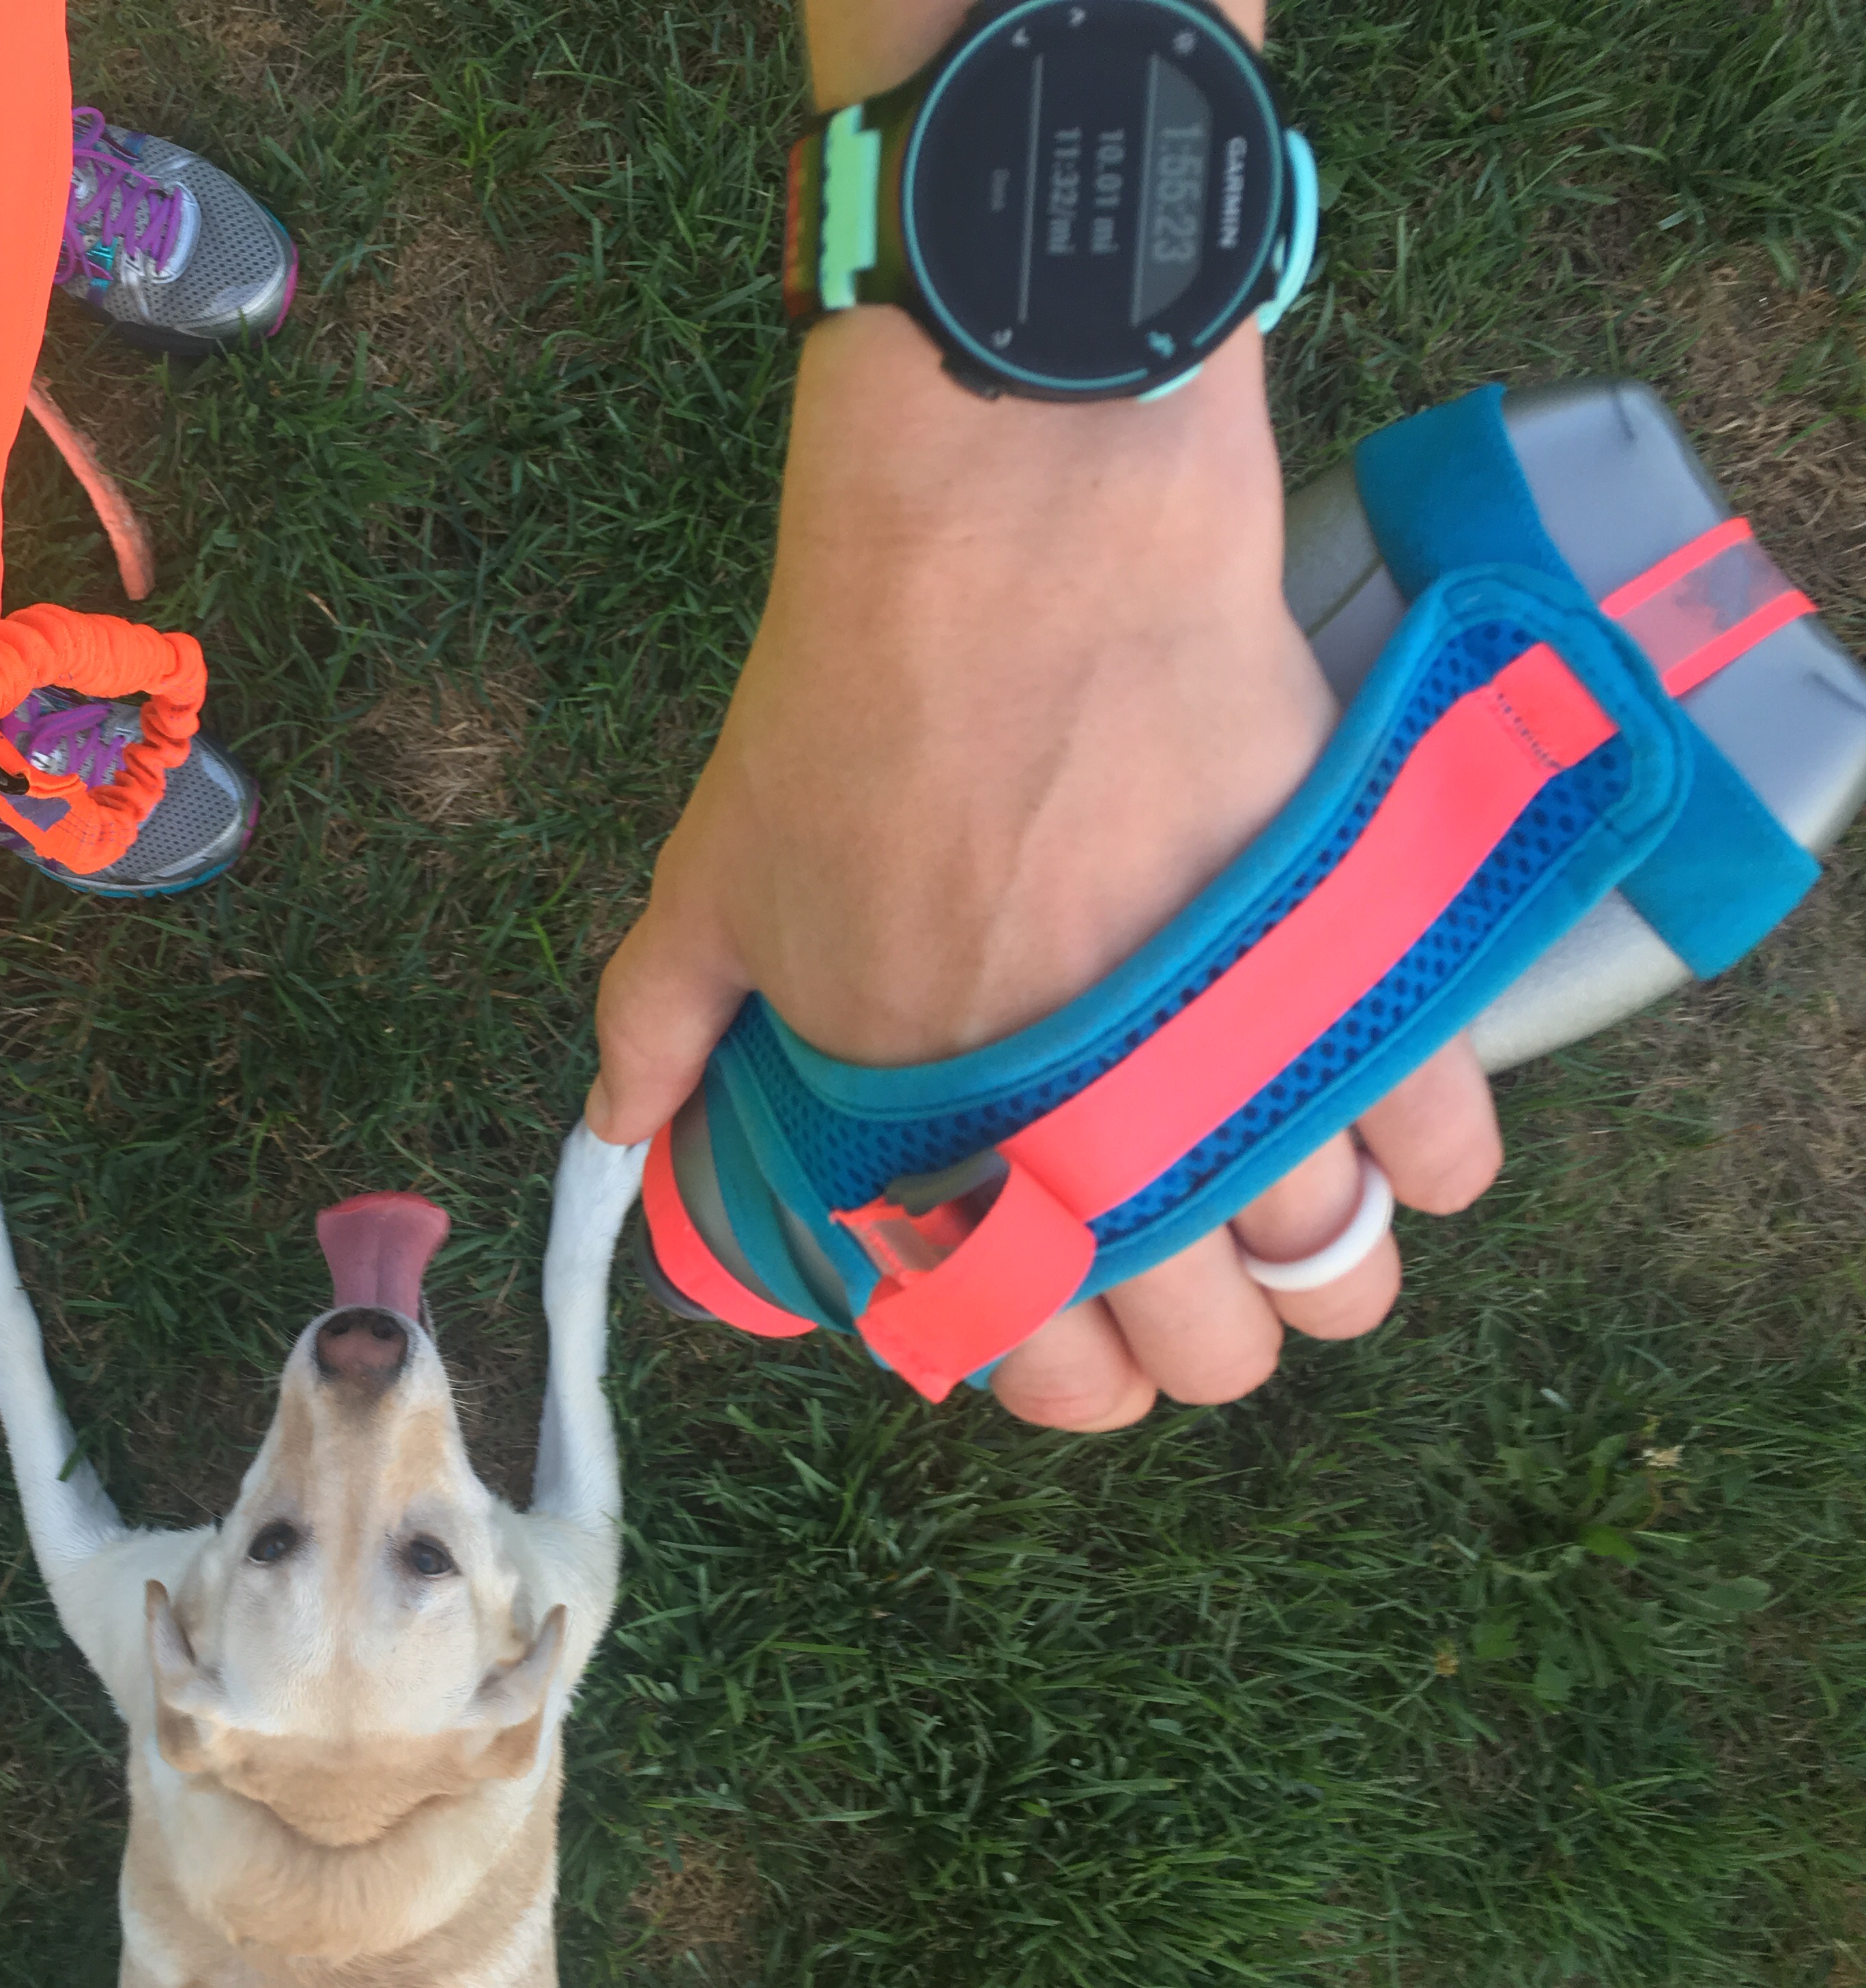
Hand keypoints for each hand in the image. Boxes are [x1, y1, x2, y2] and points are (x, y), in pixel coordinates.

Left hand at [587, 306, 1504, 1429]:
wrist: (1014, 548)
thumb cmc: (849, 715)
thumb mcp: (716, 880)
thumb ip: (659, 1023)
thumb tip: (613, 1125)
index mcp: (942, 1159)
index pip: (1029, 1362)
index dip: (1056, 1367)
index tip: (1068, 1312)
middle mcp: (1104, 1151)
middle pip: (1207, 1352)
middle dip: (1193, 1331)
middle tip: (1181, 1250)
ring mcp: (1245, 1071)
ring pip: (1335, 1278)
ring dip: (1314, 1265)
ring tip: (1290, 1199)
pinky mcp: (1366, 975)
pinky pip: (1447, 1148)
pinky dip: (1429, 1157)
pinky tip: (1389, 1127)